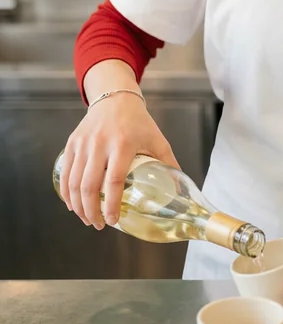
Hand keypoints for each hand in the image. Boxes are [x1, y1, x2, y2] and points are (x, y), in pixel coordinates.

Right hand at [58, 92, 179, 231]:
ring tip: (88, 218)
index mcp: (123, 144)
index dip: (112, 204)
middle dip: (92, 211)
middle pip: (89, 186)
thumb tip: (177, 189)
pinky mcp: (72, 144)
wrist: (115, 99)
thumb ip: (168, 163)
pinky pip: (65, 174)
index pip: (115, 180)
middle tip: (99, 225)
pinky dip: (66, 193)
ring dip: (79, 206)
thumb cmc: (139, 122)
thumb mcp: (157, 140)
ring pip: (74, 183)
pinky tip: (73, 204)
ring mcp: (83, 144)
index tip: (114, 220)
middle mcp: (100, 144)